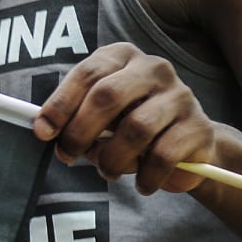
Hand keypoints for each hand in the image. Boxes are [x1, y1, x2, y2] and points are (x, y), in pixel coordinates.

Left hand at [31, 43, 216, 194]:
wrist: (187, 145)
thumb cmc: (129, 125)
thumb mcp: (99, 117)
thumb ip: (74, 118)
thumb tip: (46, 130)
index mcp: (122, 57)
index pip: (87, 73)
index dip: (61, 104)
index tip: (43, 132)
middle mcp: (153, 68)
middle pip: (107, 96)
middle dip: (80, 132)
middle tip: (68, 156)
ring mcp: (180, 95)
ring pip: (136, 128)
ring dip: (112, 158)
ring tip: (107, 172)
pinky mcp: (199, 126)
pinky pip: (163, 155)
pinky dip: (146, 176)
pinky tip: (141, 184)